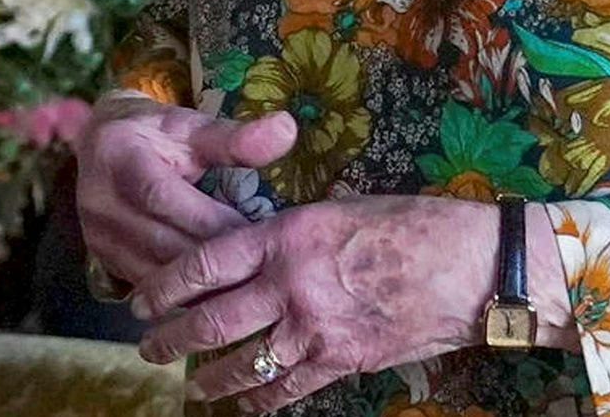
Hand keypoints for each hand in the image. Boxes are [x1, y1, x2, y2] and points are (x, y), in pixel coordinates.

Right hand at [72, 98, 293, 293]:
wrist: (98, 142)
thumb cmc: (154, 133)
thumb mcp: (190, 125)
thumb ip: (235, 137)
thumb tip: (287, 129)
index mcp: (119, 157)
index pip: (167, 199)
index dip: (215, 221)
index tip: (261, 235)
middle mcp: (99, 201)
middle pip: (164, 244)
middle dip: (217, 262)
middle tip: (265, 273)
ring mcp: (97, 235)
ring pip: (157, 276)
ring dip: (202, 288)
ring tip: (248, 291)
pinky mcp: (103, 259)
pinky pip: (149, 286)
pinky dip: (185, 295)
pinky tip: (219, 298)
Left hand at [133, 194, 496, 411]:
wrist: (469, 267)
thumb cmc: (406, 226)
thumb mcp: (333, 212)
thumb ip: (285, 236)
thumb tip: (247, 252)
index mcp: (284, 236)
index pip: (203, 263)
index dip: (163, 285)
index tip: (140, 298)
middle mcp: (291, 284)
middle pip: (212, 319)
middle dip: (172, 337)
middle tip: (148, 346)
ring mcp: (315, 328)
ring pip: (244, 362)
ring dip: (209, 377)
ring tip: (188, 383)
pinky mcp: (342, 361)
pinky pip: (287, 389)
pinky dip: (260, 401)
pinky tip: (243, 406)